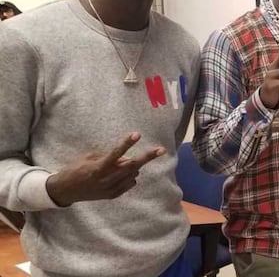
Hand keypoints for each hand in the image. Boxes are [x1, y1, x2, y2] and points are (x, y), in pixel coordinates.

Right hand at [45, 132, 164, 206]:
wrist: (64, 191)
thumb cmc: (75, 169)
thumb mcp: (88, 158)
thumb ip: (108, 157)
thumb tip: (126, 158)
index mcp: (98, 168)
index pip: (116, 153)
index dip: (127, 143)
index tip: (137, 134)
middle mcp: (106, 179)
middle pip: (132, 166)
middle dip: (147, 157)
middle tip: (161, 150)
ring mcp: (110, 189)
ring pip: (133, 175)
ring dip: (133, 167)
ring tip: (122, 164)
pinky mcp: (112, 196)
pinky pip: (129, 184)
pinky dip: (130, 177)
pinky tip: (120, 174)